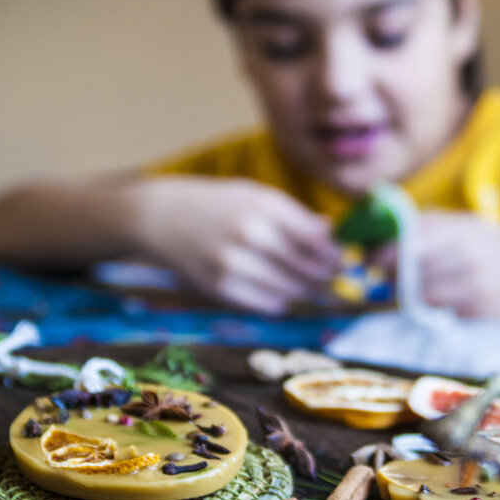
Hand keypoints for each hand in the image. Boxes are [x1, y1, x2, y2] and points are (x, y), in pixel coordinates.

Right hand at [125, 177, 340, 314]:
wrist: (160, 217)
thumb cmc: (214, 203)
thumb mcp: (253, 194)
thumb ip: (292, 214)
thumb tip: (329, 232)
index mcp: (264, 206)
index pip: (316, 239)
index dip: (333, 252)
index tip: (339, 256)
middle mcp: (251, 234)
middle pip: (307, 268)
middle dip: (324, 275)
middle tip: (330, 276)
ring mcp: (234, 264)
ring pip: (291, 290)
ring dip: (305, 291)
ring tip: (309, 285)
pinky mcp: (221, 288)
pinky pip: (267, 304)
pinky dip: (281, 301)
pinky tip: (282, 292)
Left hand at [376, 210, 499, 320]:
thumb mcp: (472, 227)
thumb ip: (432, 227)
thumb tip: (384, 236)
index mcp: (465, 227)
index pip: (409, 237)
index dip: (383, 251)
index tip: (370, 259)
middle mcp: (470, 253)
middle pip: (410, 267)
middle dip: (392, 275)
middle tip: (386, 278)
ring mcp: (475, 284)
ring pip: (420, 292)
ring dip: (410, 294)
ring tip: (415, 291)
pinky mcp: (480, 311)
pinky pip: (440, 310)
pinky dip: (436, 308)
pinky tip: (447, 302)